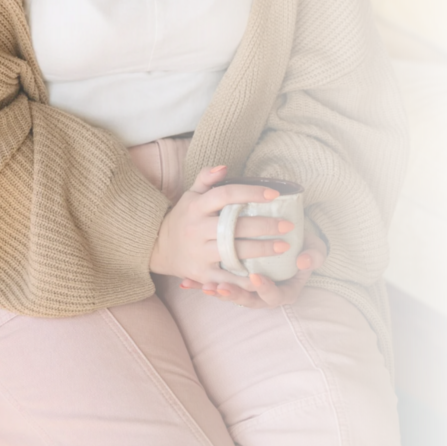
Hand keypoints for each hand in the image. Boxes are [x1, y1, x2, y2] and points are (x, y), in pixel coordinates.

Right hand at [149, 165, 300, 290]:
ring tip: (284, 246)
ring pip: (234, 252)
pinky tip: (265, 275)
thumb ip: (206, 178)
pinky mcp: (201, 274)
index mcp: (196, 206)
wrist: (159, 248)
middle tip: (287, 225)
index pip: (226, 195)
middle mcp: (196, 229)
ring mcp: (199, 253)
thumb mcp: (191, 194)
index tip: (274, 194)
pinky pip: (227, 277)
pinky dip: (245, 279)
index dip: (251, 193)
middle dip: (265, 226)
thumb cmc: (183, 217)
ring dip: (262, 250)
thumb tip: (225, 167)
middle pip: (235, 226)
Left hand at [178, 229, 327, 309]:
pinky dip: (201, 284)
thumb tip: (303, 261)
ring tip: (204, 287)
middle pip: (248, 300)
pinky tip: (186, 283)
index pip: (274, 296)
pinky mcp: (233, 280)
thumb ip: (314, 256)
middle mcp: (263, 294)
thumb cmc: (302, 246)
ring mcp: (247, 289)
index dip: (265, 288)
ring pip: (231, 294)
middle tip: (221, 287)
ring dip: (216, 291)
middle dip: (233, 295)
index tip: (255, 276)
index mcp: (284, 290)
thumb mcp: (314, 250)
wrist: (288, 240)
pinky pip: (217, 284)